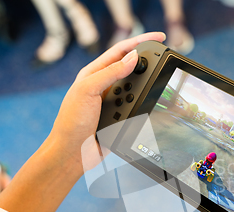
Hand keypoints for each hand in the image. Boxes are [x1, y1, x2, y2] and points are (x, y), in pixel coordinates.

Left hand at [0, 33, 165, 211]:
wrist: (73, 153)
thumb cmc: (71, 122)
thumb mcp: (88, 90)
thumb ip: (110, 72)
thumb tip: (133, 58)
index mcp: (93, 73)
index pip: (120, 51)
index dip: (140, 41)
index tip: (158, 37)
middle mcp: (104, 85)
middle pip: (132, 67)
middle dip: (147, 64)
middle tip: (162, 61)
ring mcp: (113, 102)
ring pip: (137, 88)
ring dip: (145, 88)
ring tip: (151, 88)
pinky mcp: (120, 117)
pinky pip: (138, 107)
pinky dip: (144, 105)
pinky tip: (147, 105)